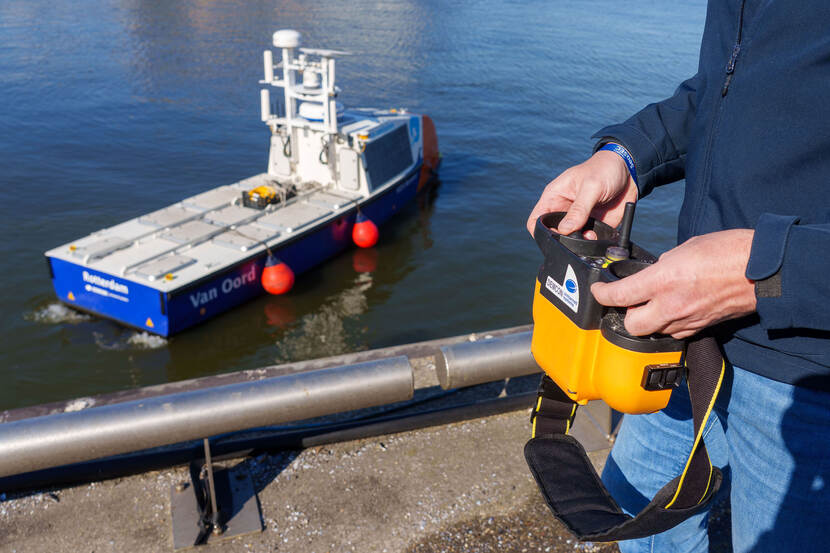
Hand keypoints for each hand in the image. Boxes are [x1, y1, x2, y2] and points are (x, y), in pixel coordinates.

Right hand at [526, 149, 637, 236]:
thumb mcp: (591, 186)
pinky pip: (588, 240)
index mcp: (554, 197)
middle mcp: (564, 210)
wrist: (629, 172)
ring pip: (570, 240)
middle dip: (562, 239)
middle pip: (552, 233)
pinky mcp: (593, 226)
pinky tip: (598, 234)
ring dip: (578, 242)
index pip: (536, 219)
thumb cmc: (604, 169)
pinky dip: (592, 242)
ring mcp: (578, 220)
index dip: (540, 230)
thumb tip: (564, 229)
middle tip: (575, 235)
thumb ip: (578, 209)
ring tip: (590, 235)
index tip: (554, 234)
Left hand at [590, 229, 756, 338]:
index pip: (620, 296)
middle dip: (625, 315)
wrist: (763, 270)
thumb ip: (661, 267)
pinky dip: (668, 325)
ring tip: (652, 305)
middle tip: (627, 301)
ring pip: (653, 332)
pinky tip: (673, 311)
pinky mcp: (701, 328)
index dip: (602, 294)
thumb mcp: (684, 249)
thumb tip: (650, 275)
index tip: (598, 290)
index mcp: (663, 280)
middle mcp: (671, 305)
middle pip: (632, 325)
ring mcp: (687, 320)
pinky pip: (674, 333)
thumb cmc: (727, 252)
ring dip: (648, 321)